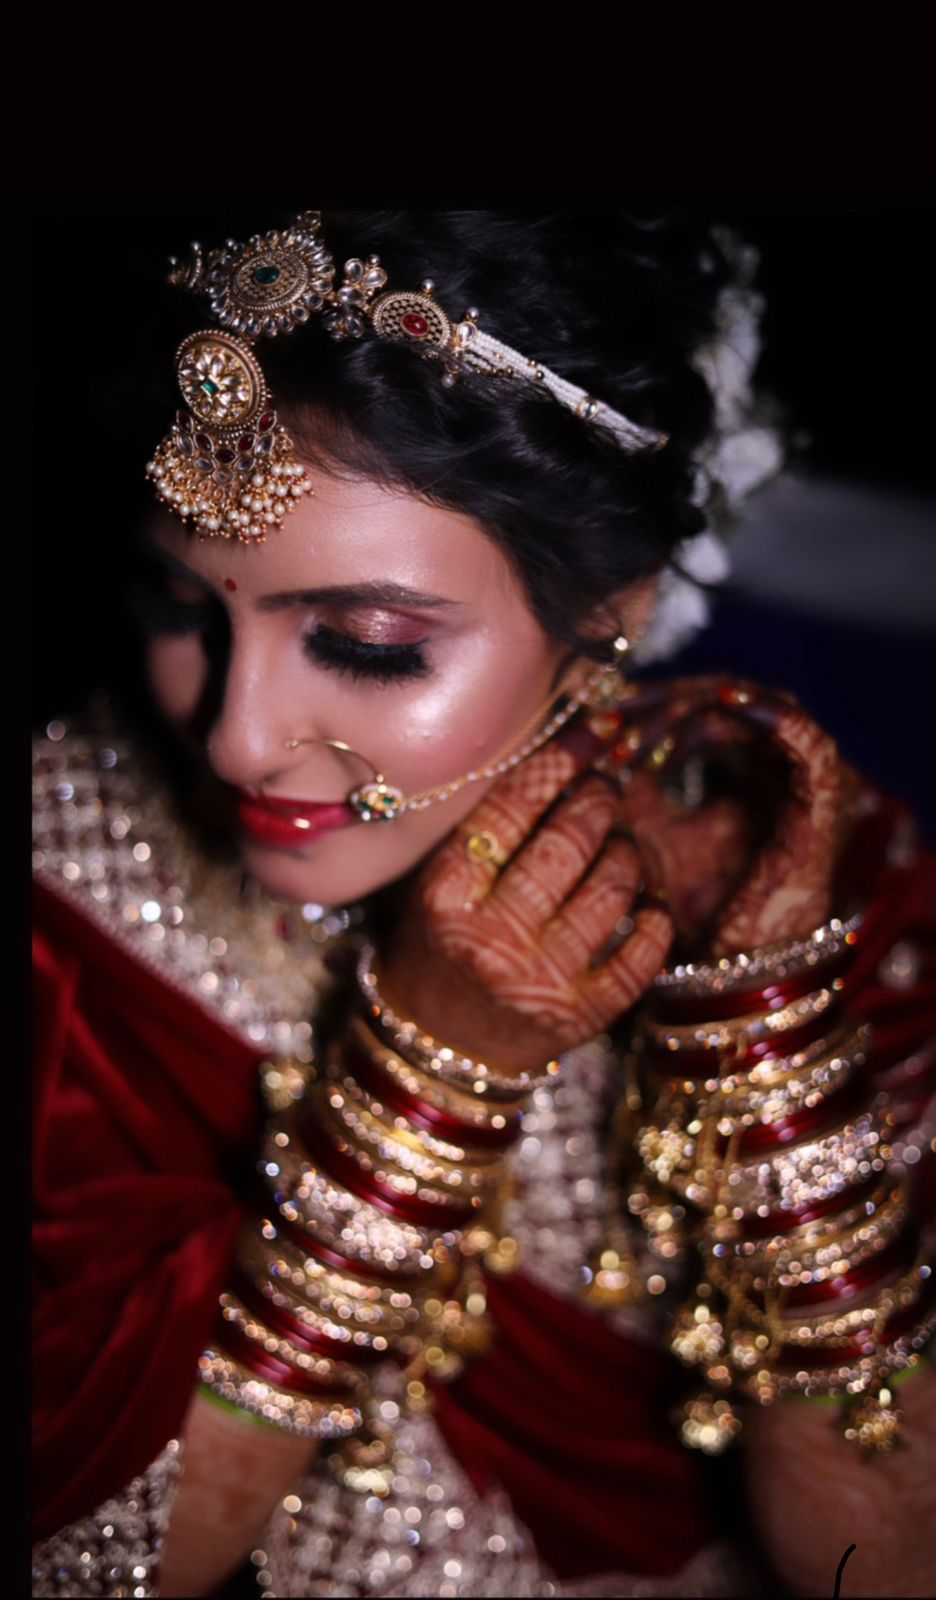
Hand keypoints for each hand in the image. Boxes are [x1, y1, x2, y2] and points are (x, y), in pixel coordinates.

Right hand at [378, 732, 673, 1074]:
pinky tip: (647, 903)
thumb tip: (565, 760)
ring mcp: (538, 982)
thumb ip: (488, 832)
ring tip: (619, 844)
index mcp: (446, 898)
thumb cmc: (440, 948)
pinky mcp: (579, 1018)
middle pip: (566, 844)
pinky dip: (654, 920)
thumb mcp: (439, 886)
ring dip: (626, 853)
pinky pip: (639, 956)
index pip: (508, 811)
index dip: (555, 763)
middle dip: (598, 801)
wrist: (439, 1045)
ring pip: (610, 891)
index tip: (586, 737)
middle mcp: (490, 940)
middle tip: (607, 787)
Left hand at [613, 675, 868, 955]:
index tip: (598, 721)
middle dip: (664, 705)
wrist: (737, 963)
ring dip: (700, 708)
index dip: (647, 706)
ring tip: (650, 721)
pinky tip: (723, 704)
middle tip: (616, 718)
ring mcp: (803, 779)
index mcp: (740, 770)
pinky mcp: (825, 798)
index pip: (696, 709)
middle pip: (722, 702)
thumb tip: (589, 743)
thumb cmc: (694, 907)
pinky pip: (805, 740)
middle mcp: (776, 766)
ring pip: (756, 710)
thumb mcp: (647, 836)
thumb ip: (627, 789)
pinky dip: (769, 715)